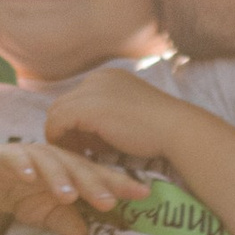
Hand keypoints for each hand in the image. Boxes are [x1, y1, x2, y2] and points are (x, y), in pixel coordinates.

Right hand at [0, 135, 145, 234]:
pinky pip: (17, 159)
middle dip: (93, 185)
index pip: (100, 177)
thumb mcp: (48, 214)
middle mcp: (57, 159)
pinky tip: (29, 177)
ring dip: (59, 178)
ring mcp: (32, 155)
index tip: (143, 194)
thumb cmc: (26, 195)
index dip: (120, 184)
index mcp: (73, 170)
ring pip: (50, 164)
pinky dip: (23, 166)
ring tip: (68, 194)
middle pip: (79, 169)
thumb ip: (66, 222)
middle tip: (107, 201)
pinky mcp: (7, 156)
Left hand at [44, 67, 184, 171]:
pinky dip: (58, 139)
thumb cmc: (160, 131)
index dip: (76, 122)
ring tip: (72, 156)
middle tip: (74, 152)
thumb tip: (85, 139)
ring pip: (57, 112)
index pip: (78, 97)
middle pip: (64, 103)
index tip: (83, 145)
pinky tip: (72, 156)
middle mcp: (97, 78)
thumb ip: (105, 122)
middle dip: (65, 128)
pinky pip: (57, 123)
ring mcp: (91, 90)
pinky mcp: (86, 108)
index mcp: (109, 77)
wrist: (177, 130)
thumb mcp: (128, 119)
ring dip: (60, 135)